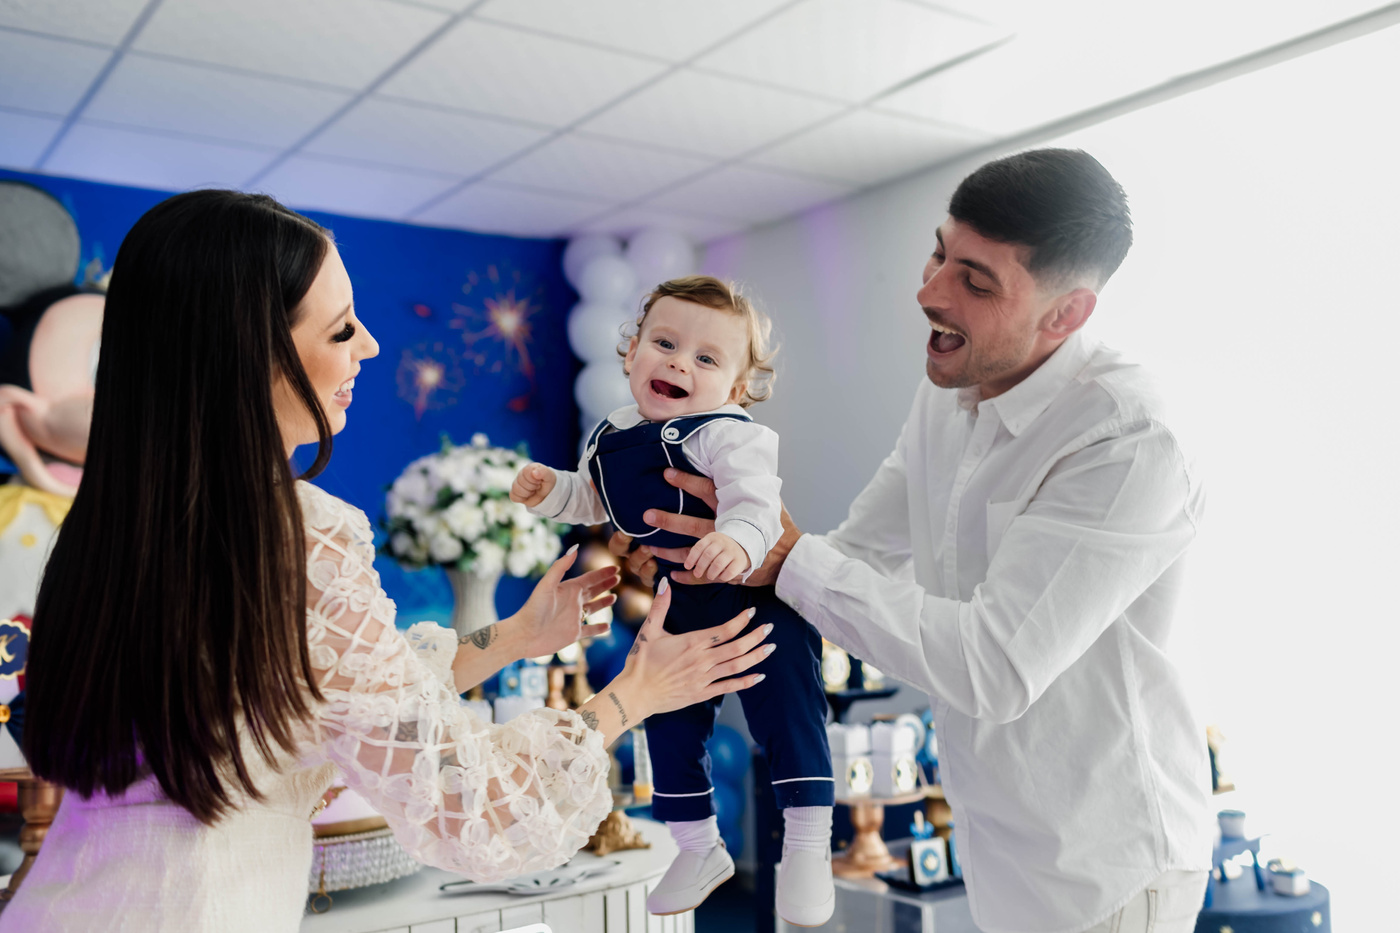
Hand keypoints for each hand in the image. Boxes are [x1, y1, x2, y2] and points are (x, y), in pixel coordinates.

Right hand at [510, 463, 555, 507]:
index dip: (534, 479)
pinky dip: (522, 499)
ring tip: (533, 491)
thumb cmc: (547, 482)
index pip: (526, 472)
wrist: (547, 493)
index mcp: (529, 468)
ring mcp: (517, 484)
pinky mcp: (515, 493)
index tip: (540, 481)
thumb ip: (543, 472)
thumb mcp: (550, 476)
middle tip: (537, 486)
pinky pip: (513, 497)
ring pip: (516, 489)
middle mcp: (521, 474)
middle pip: (521, 481)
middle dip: (532, 487)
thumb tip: (534, 472)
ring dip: (527, 493)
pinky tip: (528, 496)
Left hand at [510, 545, 618, 658]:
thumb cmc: (533, 609)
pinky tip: (607, 626)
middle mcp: (572, 602)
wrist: (524, 635)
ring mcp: (574, 618)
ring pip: (593, 609)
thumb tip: (575, 548)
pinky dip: (599, 628)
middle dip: (605, 584)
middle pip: (593, 591)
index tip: (615, 567)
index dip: (602, 573)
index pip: (589, 579)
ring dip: (603, 603)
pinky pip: (590, 630)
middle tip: (617, 577)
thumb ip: (560, 566)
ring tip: (614, 598)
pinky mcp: (573, 634)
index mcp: (568, 589)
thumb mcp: (547, 585)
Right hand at [614, 578, 773, 719]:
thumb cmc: (641, 662)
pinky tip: (759, 676)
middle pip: (737, 647)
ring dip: (756, 656)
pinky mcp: (702, 693)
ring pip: (737, 666)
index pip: (724, 629)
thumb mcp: (649, 630)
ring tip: (770, 648)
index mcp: (692, 642)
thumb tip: (664, 582)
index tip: (753, 612)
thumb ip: (660, 606)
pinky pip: (729, 687)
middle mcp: (702, 660)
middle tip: (770, 628)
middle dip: (756, 637)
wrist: (636, 693)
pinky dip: (746, 682)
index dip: (741, 620)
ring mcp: (704, 678)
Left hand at [627, 469, 801, 586]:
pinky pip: (703, 576)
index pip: (707, 491)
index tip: (666, 474)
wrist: (791, 559)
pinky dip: (687, 577)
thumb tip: (747, 464)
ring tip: (651, 549)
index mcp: (735, 509)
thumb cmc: (780, 526)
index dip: (687, 482)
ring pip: (692, 553)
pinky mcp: (728, 571)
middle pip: (693, 525)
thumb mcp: (770, 500)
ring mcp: (726, 553)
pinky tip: (673, 575)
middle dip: (668, 521)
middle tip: (647, 516)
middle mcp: (727, 530)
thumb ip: (754, 486)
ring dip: (670, 552)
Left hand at [685, 532, 748, 582]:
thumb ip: (692, 558)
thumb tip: (672, 576)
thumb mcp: (707, 548)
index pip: (699, 546)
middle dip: (700, 566)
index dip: (691, 558)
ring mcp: (732, 551)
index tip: (687, 566)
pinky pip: (730, 571)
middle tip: (697, 574)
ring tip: (710, 576)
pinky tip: (721, 576)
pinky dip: (723, 576)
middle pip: (708, 555)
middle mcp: (722, 543)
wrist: (743, 547)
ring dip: (711, 573)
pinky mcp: (740, 561)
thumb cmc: (718, 551)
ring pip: (718, 564)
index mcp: (711, 537)